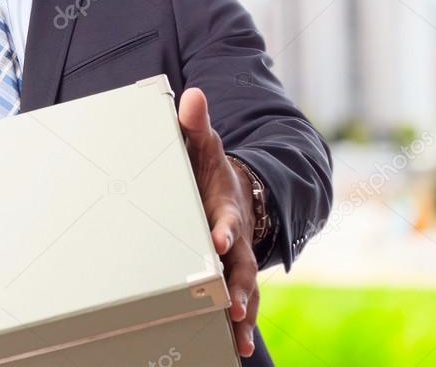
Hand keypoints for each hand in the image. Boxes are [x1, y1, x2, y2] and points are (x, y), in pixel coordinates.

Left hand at [178, 87, 258, 357]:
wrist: (232, 189)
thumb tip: (191, 94)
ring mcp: (236, 262)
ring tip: (238, 340)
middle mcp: (237, 239)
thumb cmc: (208, 170)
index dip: (223, 228)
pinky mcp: (231, 277)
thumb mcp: (201, 144)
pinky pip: (238, 303)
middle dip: (237, 285)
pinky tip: (235, 347)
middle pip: (242, 265)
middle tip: (230, 305)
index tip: (217, 239)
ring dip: (242, 314)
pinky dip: (238, 324)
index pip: (227, 219)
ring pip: (245, 290)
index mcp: (225, 207)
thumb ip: (195, 125)